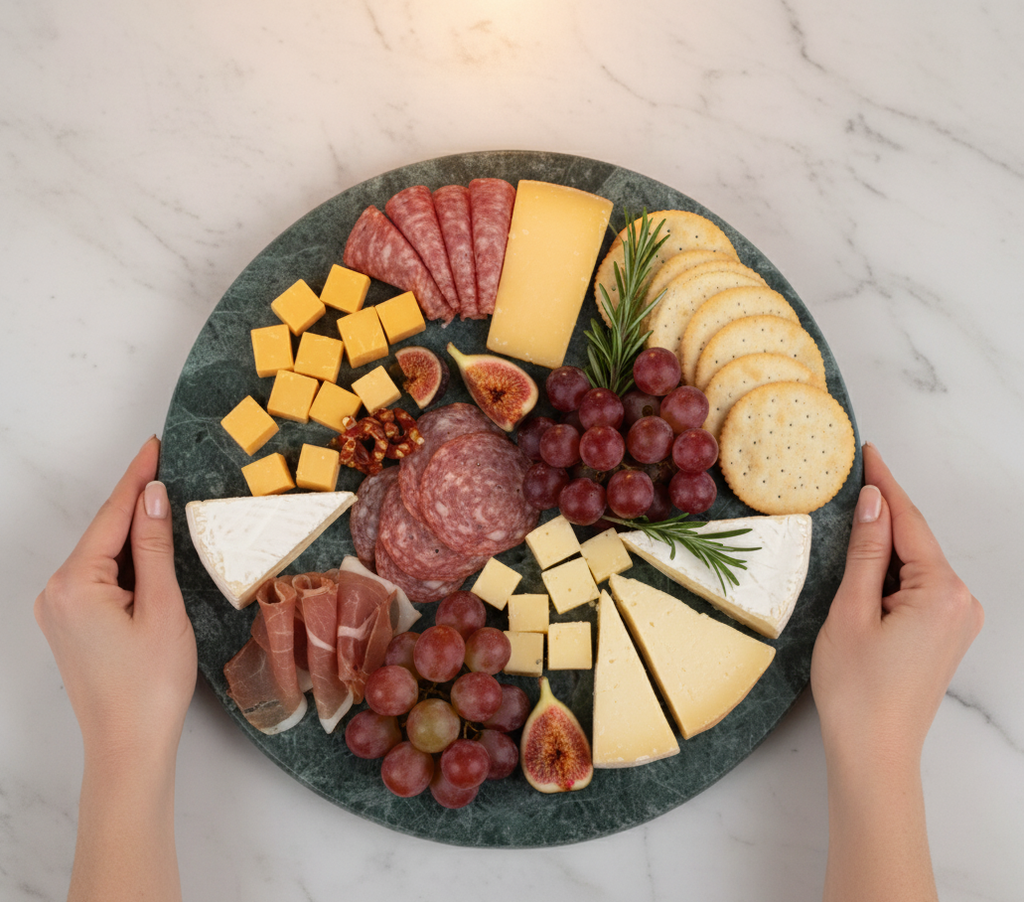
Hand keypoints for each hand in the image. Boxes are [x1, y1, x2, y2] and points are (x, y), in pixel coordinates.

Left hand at [34, 436, 196, 766]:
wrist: (129, 746)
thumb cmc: (150, 684)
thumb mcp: (162, 606)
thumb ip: (155, 546)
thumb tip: (153, 497)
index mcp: (75, 584)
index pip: (112, 516)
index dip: (137, 478)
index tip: (155, 446)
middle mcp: (56, 592)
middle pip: (104, 533)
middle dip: (136, 503)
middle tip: (167, 469)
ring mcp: (59, 610)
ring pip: (103, 556)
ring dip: (134, 535)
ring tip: (167, 509)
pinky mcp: (70, 625)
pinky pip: (99, 578)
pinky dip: (126, 563)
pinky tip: (151, 555)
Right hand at [811, 443, 982, 766]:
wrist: (874, 751)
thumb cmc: (855, 686)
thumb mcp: (851, 610)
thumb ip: (867, 551)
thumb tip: (874, 501)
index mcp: (941, 592)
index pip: (910, 522)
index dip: (886, 483)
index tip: (869, 451)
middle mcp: (961, 601)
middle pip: (916, 541)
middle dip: (885, 513)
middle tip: (852, 480)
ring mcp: (958, 619)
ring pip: (916, 564)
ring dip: (886, 545)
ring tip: (851, 523)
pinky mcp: (947, 634)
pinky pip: (919, 586)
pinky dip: (893, 572)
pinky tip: (868, 566)